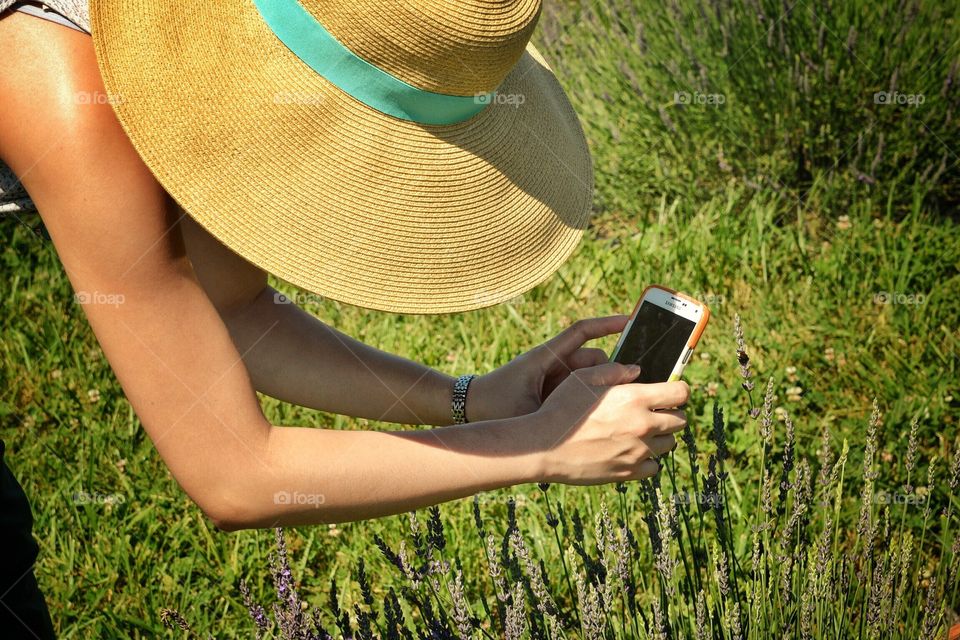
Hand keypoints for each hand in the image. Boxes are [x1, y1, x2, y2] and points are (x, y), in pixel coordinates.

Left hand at [466, 316, 630, 422]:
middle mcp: (552, 363)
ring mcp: (553, 377)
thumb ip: (562, 405)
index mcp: (545, 357)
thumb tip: (603, 399)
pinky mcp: (552, 391)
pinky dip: (590, 399)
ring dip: (600, 390)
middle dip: (611, 373)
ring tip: (613, 409)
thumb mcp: (529, 408)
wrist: (469, 409)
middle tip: (630, 390)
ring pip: (589, 378)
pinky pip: (579, 390)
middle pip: (593, 360)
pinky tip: (603, 416)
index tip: (631, 320)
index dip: (607, 324)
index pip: (582, 331)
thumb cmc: (495, 406)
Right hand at [530, 361, 689, 484]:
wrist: (544, 446)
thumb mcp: (583, 378)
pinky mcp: (629, 472)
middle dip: (670, 414)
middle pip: (680, 421)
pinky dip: (647, 459)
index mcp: (635, 398)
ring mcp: (637, 451)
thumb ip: (614, 371)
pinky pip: (653, 466)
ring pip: (669, 444)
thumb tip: (637, 371)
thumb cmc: (561, 408)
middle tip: (652, 412)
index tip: (670, 392)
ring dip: (659, 436)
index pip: (680, 393)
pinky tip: (630, 451)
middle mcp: (642, 425)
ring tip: (638, 432)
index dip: (678, 390)